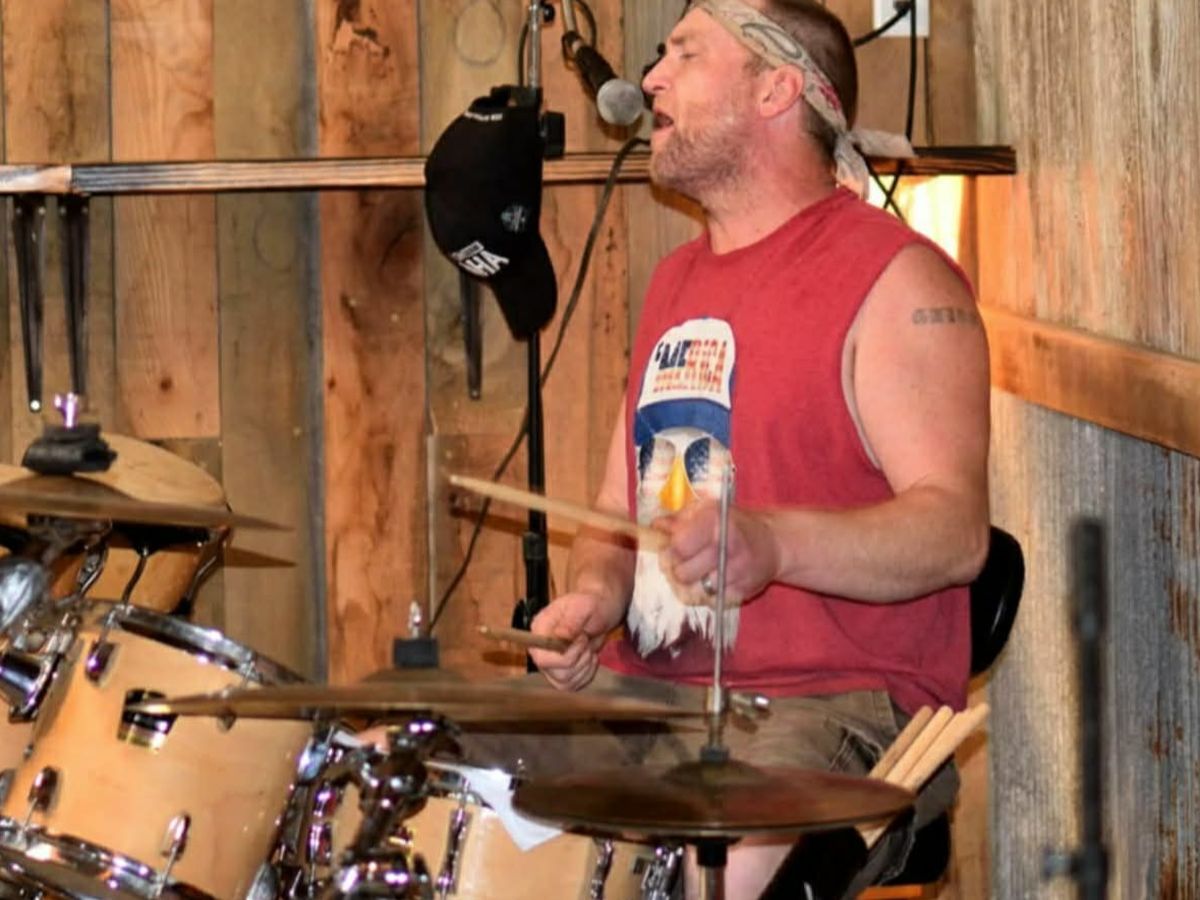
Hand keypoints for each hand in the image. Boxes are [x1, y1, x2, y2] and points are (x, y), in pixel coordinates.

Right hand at [529, 592, 614, 691]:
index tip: (582, 639)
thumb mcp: (585, 606)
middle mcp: (541, 648)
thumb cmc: (593, 604)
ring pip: (563, 682)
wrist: (603, 608)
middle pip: (554, 673)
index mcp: (540, 629)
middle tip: (587, 642)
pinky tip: (590, 659)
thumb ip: (571, 621)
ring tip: (589, 649)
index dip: (564, 657)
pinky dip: (586, 675)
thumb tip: (559, 637)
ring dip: (583, 668)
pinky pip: (572, 685)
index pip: (541, 658)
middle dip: (578, 661)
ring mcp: (551, 662)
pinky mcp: (563, 671)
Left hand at [655, 500, 779, 607]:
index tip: (671, 550)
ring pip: (695, 590)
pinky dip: (707, 595)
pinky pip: (711, 601)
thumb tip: (654, 527)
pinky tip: (713, 582)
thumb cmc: (733, 525)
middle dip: (677, 571)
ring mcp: (737, 570)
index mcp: (715, 521)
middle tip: (682, 565)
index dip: (670, 551)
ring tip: (696, 574)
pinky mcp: (743, 592)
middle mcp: (728, 545)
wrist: (772, 543)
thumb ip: (679, 520)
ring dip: (691, 585)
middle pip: (683, 572)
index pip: (679, 545)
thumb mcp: (707, 512)